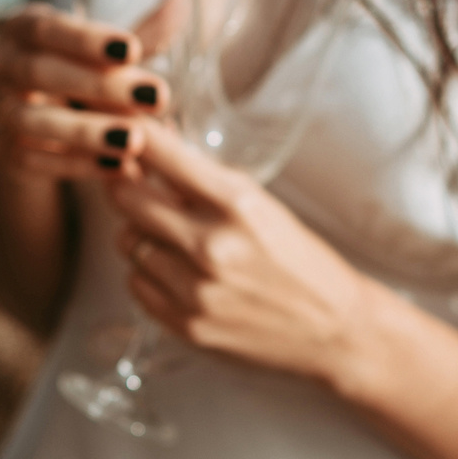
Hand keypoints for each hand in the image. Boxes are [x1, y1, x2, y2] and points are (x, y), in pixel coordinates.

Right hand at [0, 4, 171, 184]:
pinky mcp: (4, 151)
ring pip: (30, 121)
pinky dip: (78, 165)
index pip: (45, 28)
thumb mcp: (112, 55)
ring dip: (86, 132)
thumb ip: (144, 34)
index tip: (133, 50)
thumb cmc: (83, 74)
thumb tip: (182, 1)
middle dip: (97, 87)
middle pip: (37, 72)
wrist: (47, 128)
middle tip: (155, 98)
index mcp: (23, 28)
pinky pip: (33, 160)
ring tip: (135, 141)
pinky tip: (120, 167)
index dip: (85, 40)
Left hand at [107, 122, 369, 384]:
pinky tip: (177, 271)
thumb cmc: (298, 260)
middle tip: (135, 183)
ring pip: (127, 242)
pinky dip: (148, 273)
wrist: (334, 328)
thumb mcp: (260, 204)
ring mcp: (195, 290)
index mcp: (237, 204)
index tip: (123, 130)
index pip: (159, 154)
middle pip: (126, 198)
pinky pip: (136, 283)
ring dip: (141, 233)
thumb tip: (152, 142)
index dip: (132, 136)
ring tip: (171, 236)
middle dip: (126, 185)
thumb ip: (204, 179)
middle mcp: (211, 246)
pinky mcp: (186, 324)